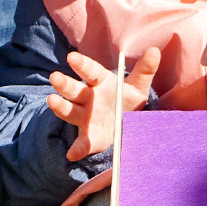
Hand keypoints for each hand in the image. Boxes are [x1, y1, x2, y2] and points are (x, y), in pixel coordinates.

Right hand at [48, 47, 161, 161]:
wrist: (125, 122)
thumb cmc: (127, 98)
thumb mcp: (138, 86)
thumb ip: (144, 70)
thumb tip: (154, 51)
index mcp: (101, 82)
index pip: (91, 72)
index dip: (82, 65)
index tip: (72, 57)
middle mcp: (88, 98)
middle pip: (74, 90)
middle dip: (64, 84)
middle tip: (55, 77)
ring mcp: (85, 117)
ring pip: (70, 111)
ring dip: (61, 107)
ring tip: (52, 101)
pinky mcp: (88, 137)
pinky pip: (82, 143)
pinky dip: (77, 149)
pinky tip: (72, 154)